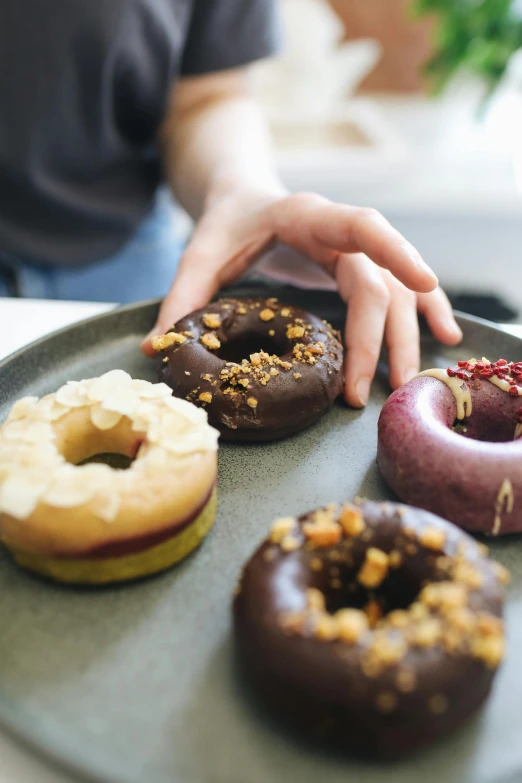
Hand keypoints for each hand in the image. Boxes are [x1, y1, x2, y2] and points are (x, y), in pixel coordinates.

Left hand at [142, 188, 461, 406]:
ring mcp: (356, 249)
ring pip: (397, 291)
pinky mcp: (360, 265)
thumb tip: (155, 348)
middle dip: (379, 337)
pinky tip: (446, 336)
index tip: (423, 282)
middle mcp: (341, 231)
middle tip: (364, 392)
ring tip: (406, 383)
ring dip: (407, 335)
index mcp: (307, 215)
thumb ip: (181, 296)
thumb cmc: (226, 221)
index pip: (362, 226)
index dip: (395, 252)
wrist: (244, 196)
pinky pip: (401, 289)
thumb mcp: (201, 251)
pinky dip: (425, 311)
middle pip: (380, 281)